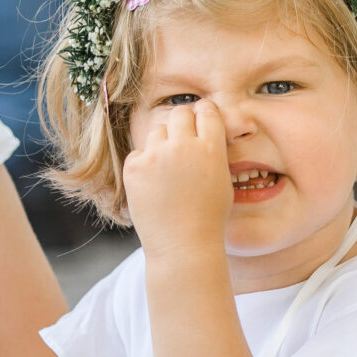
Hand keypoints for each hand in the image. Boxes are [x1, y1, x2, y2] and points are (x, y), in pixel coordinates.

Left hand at [122, 99, 230, 258]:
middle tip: (182, 142)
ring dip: (162, 144)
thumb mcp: (222, 179)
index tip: (200, 122)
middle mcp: (183, 147)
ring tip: (168, 171)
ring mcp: (156, 156)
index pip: (206, 110)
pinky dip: (144, 164)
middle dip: (183, 124)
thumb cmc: (208, 217)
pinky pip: (138, 153)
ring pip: (157, 131)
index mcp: (211, 148)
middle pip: (180, 113)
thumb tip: (202, 127)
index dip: (204, 114)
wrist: (182, 246)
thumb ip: (213, 150)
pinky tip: (153, 185)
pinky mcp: (134, 168)